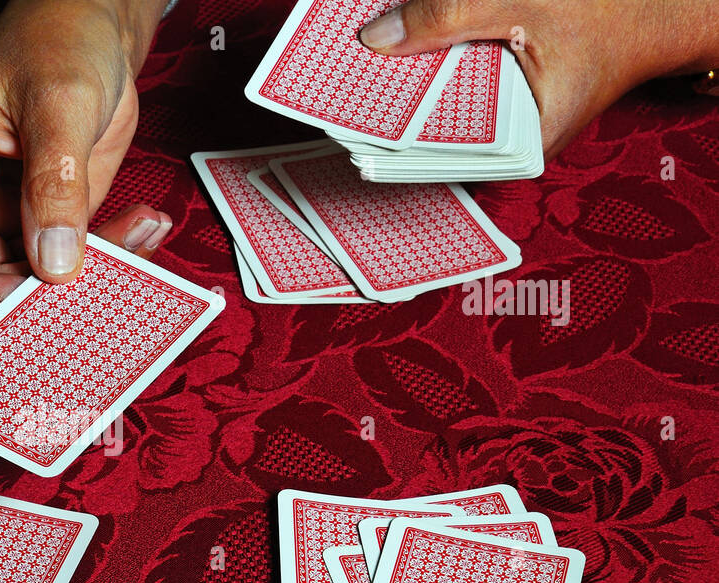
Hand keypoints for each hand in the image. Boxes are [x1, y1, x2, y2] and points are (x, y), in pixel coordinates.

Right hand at [0, 0, 170, 312]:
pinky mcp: (46, 213)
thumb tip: (54, 261)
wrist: (95, 22)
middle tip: (91, 284)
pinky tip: (142, 226)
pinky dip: (110, 252)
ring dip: (85, 271)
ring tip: (135, 238)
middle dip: (36, 286)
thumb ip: (54, 184)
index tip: (21, 300)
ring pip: (30, 271)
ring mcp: (4, 205)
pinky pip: (69, 256)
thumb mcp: (59, 103)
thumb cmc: (58, 36)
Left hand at [358, 0, 718, 156]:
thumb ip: (449, 16)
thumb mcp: (524, 3)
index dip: (386, 139)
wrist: (661, 6)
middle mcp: (508, 148)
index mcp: (522, 147)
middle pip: (428, 134)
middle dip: (385, 111)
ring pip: (436, 112)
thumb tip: (376, 37)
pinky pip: (451, 92)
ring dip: (401, 90)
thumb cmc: (613, 10)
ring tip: (348, 76)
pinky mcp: (497, 103)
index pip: (434, 157)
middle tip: (332, 92)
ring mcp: (503, 127)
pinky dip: (426, 71)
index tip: (341, 121)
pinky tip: (391, 54)